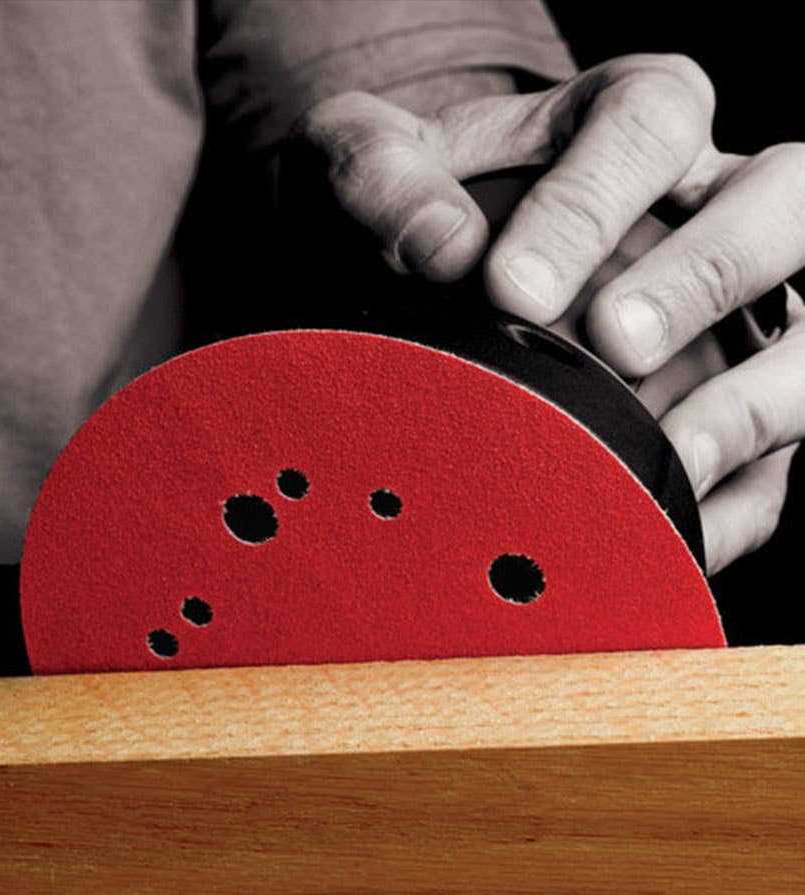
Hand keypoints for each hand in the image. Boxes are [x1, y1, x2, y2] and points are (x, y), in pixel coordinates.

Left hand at [292, 55, 804, 573]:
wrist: (430, 282)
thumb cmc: (414, 212)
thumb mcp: (370, 166)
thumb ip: (384, 181)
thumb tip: (443, 248)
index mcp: (626, 125)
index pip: (649, 124)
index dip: (592, 204)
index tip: (506, 288)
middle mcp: (708, 207)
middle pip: (784, 201)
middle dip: (707, 274)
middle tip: (612, 343)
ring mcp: (743, 312)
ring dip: (752, 399)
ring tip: (669, 457)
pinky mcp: (740, 407)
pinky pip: (775, 461)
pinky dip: (735, 502)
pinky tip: (670, 531)